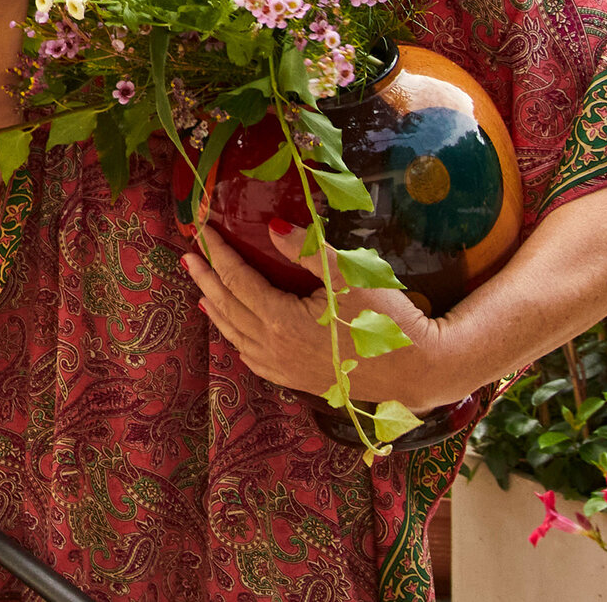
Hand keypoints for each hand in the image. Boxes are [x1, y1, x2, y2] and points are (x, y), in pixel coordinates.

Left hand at [183, 225, 456, 410]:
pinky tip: (236, 333)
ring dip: (217, 309)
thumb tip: (270, 226)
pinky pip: (253, 358)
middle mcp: (273, 348)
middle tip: (189, 256)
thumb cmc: (385, 318)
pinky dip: (237, 339)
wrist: (417, 370)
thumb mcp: (347, 274)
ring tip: (202, 291)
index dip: (220, 253)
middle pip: (228, 307)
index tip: (204, 230)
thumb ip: (305, 250)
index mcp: (280, 321)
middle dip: (207, 279)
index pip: (237, 280)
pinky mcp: (297, 380)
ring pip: (236, 335)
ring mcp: (283, 368)